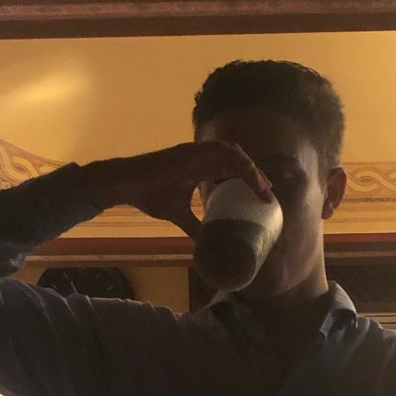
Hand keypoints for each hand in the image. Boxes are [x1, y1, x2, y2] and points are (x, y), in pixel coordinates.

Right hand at [78, 142, 272, 237]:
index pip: (232, 169)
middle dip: (255, 176)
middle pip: (238, 160)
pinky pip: (224, 152)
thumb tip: (204, 244)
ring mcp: (198, 151)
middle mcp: (202, 156)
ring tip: (263, 189)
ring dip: (252, 169)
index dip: (248, 180)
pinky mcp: (193, 151)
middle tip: (267, 195)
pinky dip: (240, 163)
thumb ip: (193, 226)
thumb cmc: (149, 195)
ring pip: (235, 154)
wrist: (128, 185)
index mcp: (200, 167)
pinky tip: (250, 177)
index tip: (262, 198)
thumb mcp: (178, 215)